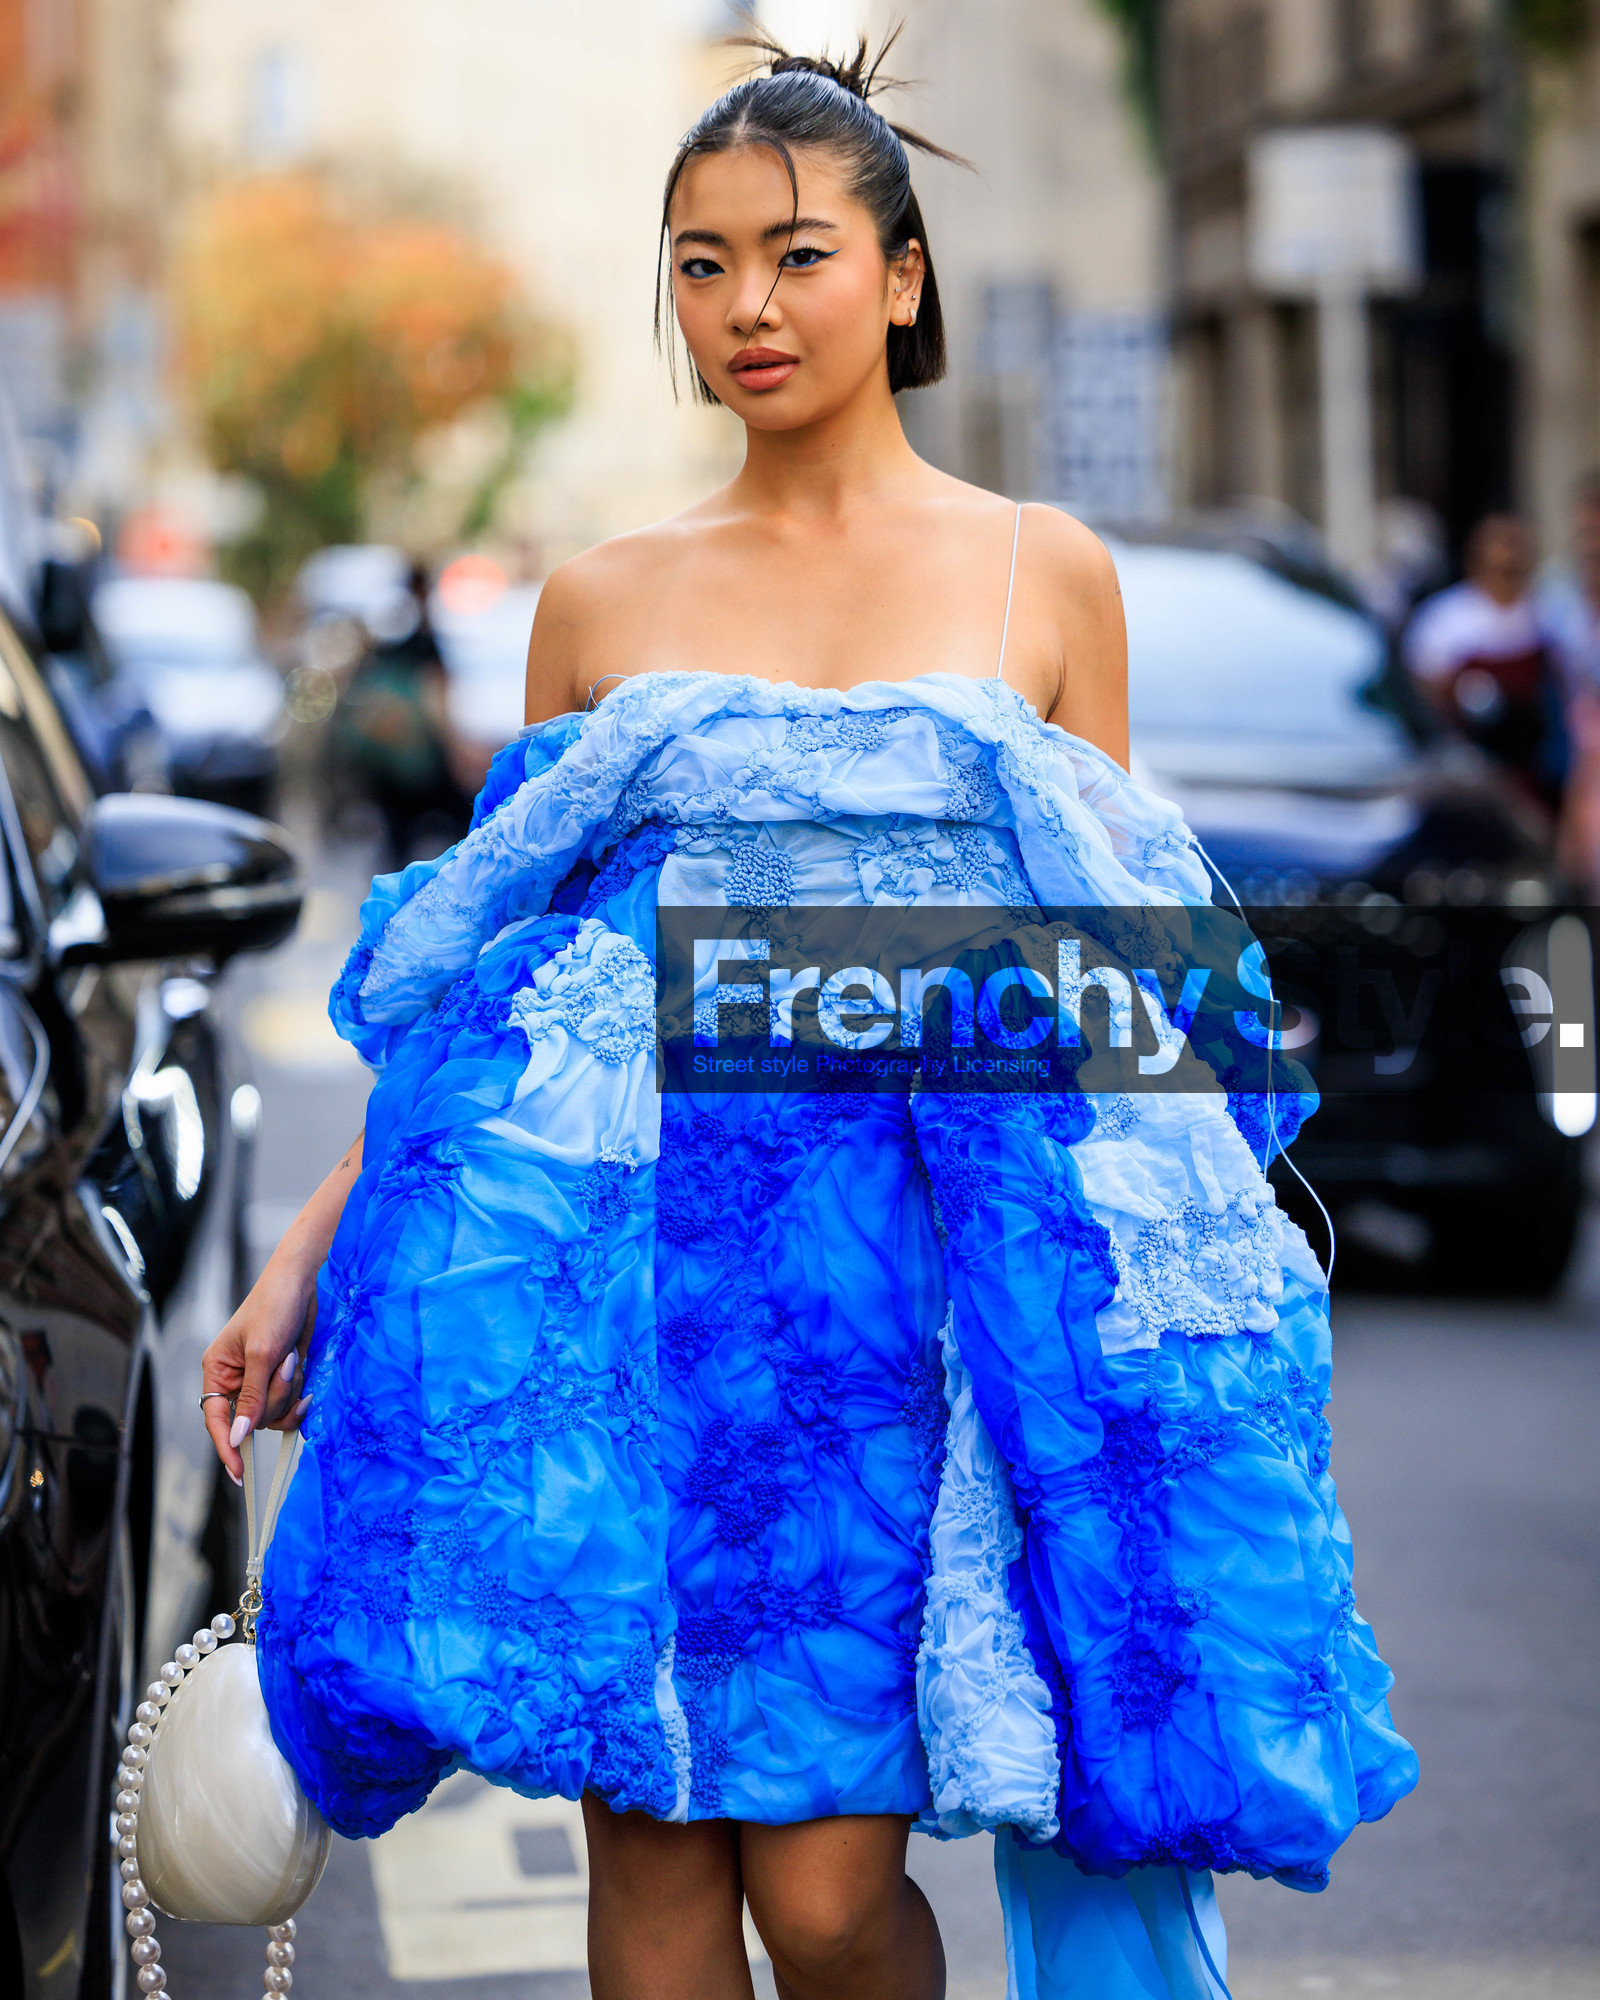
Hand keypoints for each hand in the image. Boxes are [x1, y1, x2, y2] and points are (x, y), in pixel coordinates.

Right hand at [201, 1261, 315, 1483]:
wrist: (303, 1283)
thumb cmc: (274, 1306)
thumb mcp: (262, 1353)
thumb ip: (252, 1397)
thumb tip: (238, 1436)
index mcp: (218, 1371)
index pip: (216, 1419)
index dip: (226, 1446)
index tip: (239, 1473)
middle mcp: (236, 1380)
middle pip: (253, 1419)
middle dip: (274, 1398)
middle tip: (285, 1364)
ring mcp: (261, 1380)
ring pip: (274, 1413)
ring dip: (289, 1392)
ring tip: (292, 1358)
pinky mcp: (283, 1377)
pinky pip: (290, 1402)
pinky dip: (298, 1393)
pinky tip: (303, 1372)